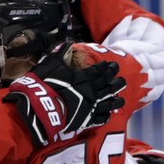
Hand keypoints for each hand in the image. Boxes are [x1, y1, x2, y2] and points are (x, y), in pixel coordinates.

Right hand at [5, 45, 125, 146]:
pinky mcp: (86, 120)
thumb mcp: (52, 63)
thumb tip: (67, 43)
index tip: (113, 66)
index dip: (108, 68)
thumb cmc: (46, 83)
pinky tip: (109, 114)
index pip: (100, 71)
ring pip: (108, 103)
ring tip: (121, 100)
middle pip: (109, 87)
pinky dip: (105, 116)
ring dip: (115, 101)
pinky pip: (100, 119)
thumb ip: (62, 53)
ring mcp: (91, 107)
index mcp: (85, 77)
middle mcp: (91, 91)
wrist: (41, 107)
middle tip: (122, 81)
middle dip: (116, 83)